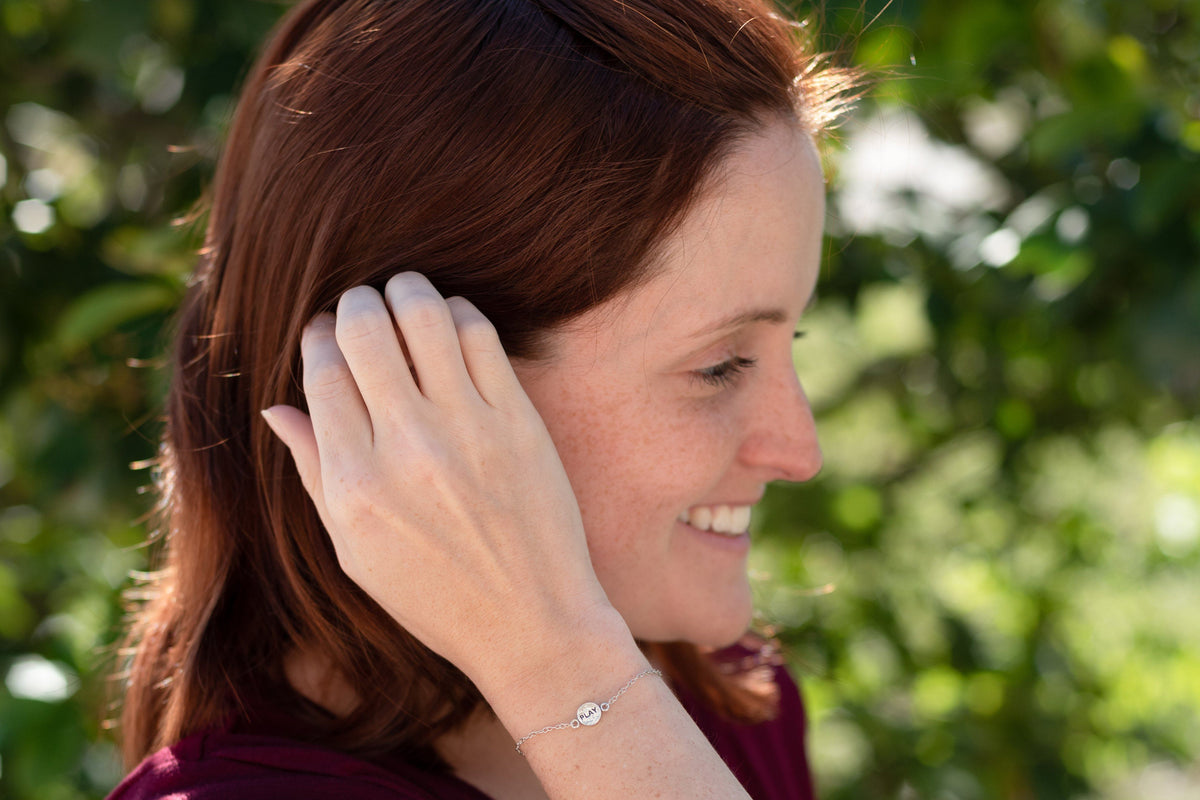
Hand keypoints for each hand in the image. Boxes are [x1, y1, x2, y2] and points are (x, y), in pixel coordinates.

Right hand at [261, 272, 617, 691]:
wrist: (531, 620)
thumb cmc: (435, 593)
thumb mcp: (354, 550)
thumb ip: (314, 471)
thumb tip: (276, 407)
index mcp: (355, 483)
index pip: (322, 373)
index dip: (319, 336)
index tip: (325, 331)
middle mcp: (407, 448)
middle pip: (365, 330)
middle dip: (355, 303)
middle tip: (362, 306)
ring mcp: (468, 429)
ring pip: (424, 316)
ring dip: (406, 290)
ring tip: (403, 294)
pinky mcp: (518, 420)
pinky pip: (481, 336)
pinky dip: (458, 312)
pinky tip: (451, 321)